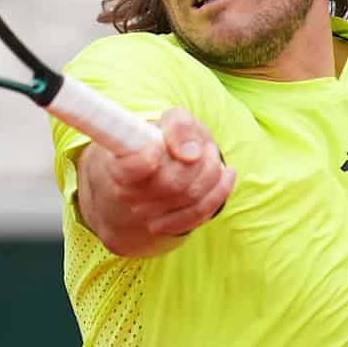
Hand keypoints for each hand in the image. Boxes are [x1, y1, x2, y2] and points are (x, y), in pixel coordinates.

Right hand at [82, 107, 235, 246]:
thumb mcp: (171, 120)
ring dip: (212, 172)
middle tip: (205, 147)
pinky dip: (220, 191)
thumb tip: (190, 153)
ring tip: (212, 155)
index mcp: (119, 167)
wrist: (164, 167)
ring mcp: (147, 214)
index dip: (148, 158)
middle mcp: (129, 195)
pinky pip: (200, 213)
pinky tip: (228, 174)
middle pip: (173, 183)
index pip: (131, 170)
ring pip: (191, 197)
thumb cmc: (165, 140)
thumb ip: (178, 125)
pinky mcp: (168, 226)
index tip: (161, 145)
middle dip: (199, 162)